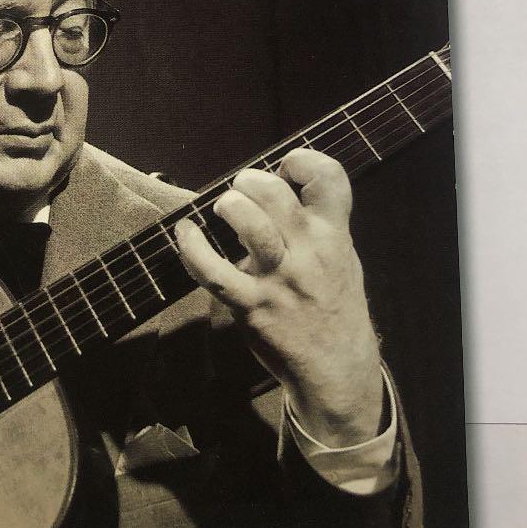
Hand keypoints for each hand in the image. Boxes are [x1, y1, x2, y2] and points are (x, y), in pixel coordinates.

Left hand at [174, 148, 383, 446]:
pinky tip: (185, 233)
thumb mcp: (341, 257)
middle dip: (249, 181)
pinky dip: (192, 248)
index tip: (286, 166)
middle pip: (274, 194)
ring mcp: (280, 280)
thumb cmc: (331, 304)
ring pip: (249, 224)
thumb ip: (317, 223)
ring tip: (223, 210)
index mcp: (335, 236)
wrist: (336, 368)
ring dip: (228, 206)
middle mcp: (309, 253)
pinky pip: (214, 272)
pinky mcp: (252, 306)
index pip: (329, 179)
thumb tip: (275, 183)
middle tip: (242, 191)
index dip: (303, 160)